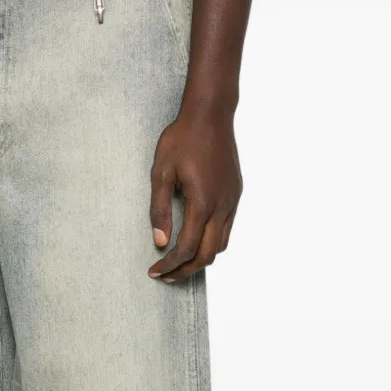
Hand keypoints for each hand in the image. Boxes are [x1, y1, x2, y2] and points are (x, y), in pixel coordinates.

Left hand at [148, 108, 241, 281]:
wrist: (210, 114)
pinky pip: (227, 229)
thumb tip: (159, 241)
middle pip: (207, 255)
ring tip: (180, 262)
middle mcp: (222, 206)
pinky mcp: (236, 194)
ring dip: (200, 258)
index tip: (154, 271)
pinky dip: (211, 242)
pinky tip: (195, 239)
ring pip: (220, 245)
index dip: (169, 265)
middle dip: (186, 270)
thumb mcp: (161, 173)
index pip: (186, 248)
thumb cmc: (182, 139)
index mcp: (202, 203)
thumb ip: (159, 209)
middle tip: (166, 276)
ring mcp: (232, 201)